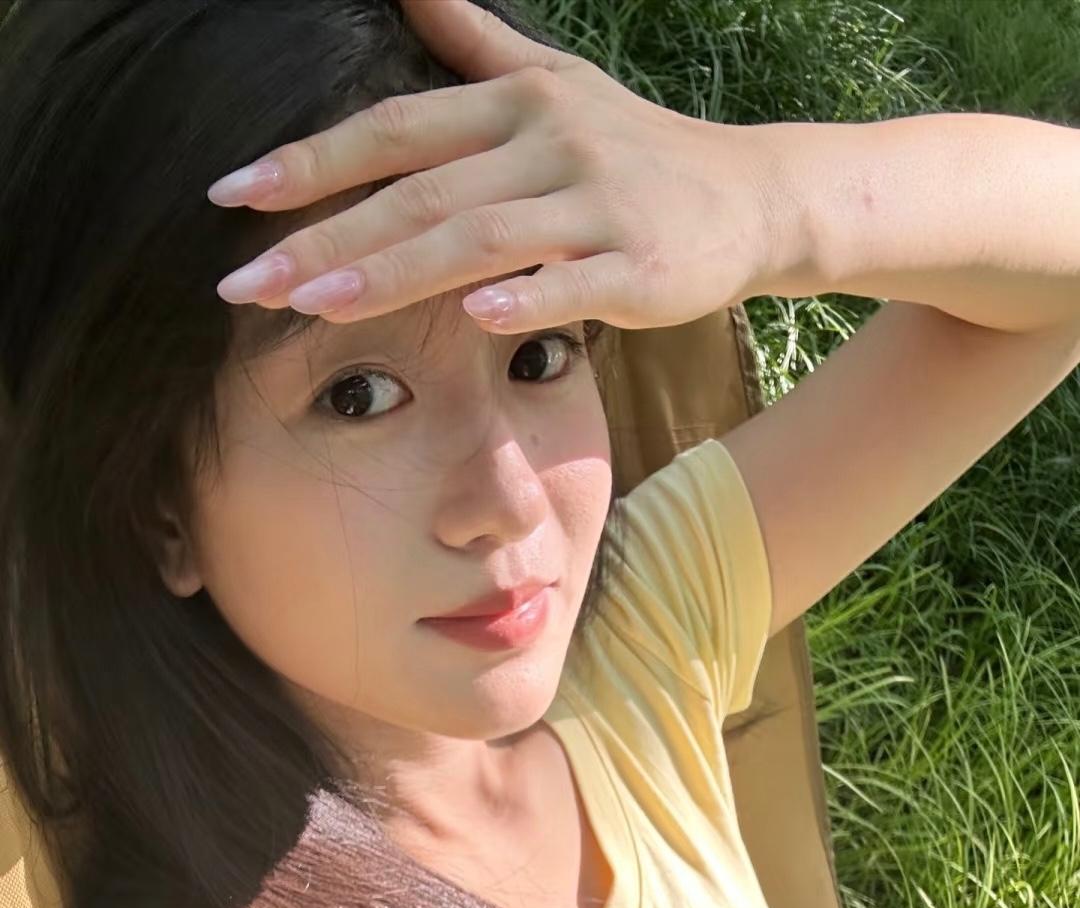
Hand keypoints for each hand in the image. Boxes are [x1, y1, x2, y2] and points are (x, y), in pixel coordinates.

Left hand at [207, 0, 775, 334]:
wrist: (748, 199)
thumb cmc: (634, 149)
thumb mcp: (555, 83)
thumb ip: (473, 44)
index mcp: (515, 106)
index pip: (395, 131)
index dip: (312, 160)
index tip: (233, 193)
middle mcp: (548, 145)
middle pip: (419, 191)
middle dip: (325, 235)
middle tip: (245, 280)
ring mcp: (594, 205)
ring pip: (480, 236)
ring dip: (394, 271)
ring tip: (315, 306)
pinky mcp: (637, 265)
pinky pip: (573, 283)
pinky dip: (526, 298)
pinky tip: (475, 320)